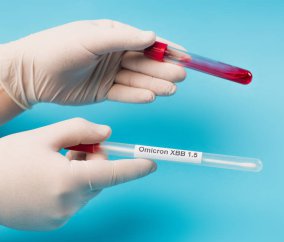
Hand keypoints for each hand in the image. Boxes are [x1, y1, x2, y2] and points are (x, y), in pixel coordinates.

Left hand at [0, 19, 185, 109]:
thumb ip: (124, 39)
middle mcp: (114, 54)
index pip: (146, 42)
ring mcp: (110, 73)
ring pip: (138, 79)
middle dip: (164, 69)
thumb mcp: (92, 39)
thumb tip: (153, 36)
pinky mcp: (104, 91)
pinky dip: (138, 95)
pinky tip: (152, 97)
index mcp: (113, 35)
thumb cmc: (59, 48)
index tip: (185, 55)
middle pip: (145, 62)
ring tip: (172, 89)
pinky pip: (125, 93)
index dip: (167, 48)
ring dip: (155, 84)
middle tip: (181, 76)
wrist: (32, 74)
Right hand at [0, 118, 155, 230]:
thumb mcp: (44, 136)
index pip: (113, 174)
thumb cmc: (8, 160)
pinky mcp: (53, 223)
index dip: (135, 168)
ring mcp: (61, 217)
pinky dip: (71, 188)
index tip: (152, 164)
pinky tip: (49, 179)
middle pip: (100, 178)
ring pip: (88, 189)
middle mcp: (69, 204)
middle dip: (95, 160)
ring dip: (82, 173)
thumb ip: (81, 131)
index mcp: (69, 180)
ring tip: (57, 161)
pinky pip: (74, 201)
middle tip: (76, 147)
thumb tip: (107, 134)